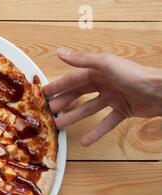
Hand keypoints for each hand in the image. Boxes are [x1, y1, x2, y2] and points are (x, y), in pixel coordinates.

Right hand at [44, 48, 161, 145]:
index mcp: (99, 70)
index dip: (58, 86)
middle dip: (63, 102)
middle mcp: (105, 83)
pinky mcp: (123, 111)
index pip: (73, 79)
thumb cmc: (134, 76)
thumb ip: (82, 60)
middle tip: (49, 112)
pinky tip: (85, 141)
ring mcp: (114, 97)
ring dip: (74, 117)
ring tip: (60, 126)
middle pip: (79, 94)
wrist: (161, 92)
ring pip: (89, 109)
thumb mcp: (105, 64)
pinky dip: (96, 132)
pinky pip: (106, 122)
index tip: (43, 93)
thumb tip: (60, 53)